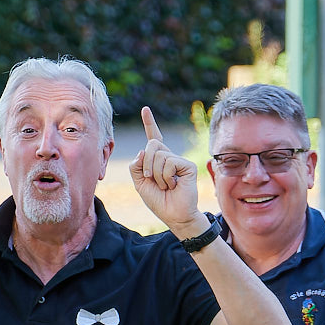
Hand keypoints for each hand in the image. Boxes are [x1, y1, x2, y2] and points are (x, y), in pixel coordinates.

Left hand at [130, 107, 201, 232]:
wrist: (174, 215)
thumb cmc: (159, 201)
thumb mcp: (140, 183)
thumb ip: (136, 166)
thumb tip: (143, 151)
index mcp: (157, 159)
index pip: (153, 137)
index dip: (149, 123)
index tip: (145, 109)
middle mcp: (169, 156)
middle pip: (151, 144)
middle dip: (146, 163)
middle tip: (151, 179)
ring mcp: (179, 160)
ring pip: (158, 155)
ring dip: (156, 174)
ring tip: (165, 186)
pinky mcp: (188, 165)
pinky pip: (169, 162)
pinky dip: (165, 176)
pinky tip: (173, 185)